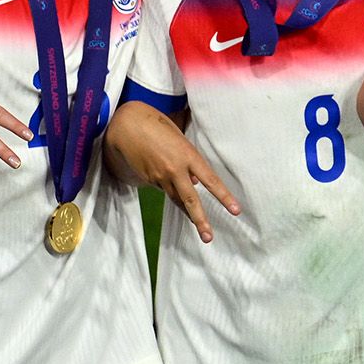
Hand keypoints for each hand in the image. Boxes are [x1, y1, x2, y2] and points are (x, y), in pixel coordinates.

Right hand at [104, 102, 240, 242]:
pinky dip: (171, 191)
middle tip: (209, 237)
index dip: (224, 196)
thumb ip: (191, 161)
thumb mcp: (181, 140)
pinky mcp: (148, 180)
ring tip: (201, 228)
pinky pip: (164, 189)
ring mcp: (160, 177)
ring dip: (188, 214)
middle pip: (190, 199)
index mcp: (188, 156)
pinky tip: (170, 185)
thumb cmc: (158, 127)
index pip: (210, 180)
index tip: (235, 210)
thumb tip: (196, 183)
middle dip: (200, 220)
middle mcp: (175, 170)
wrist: (127, 126)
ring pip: (177, 199)